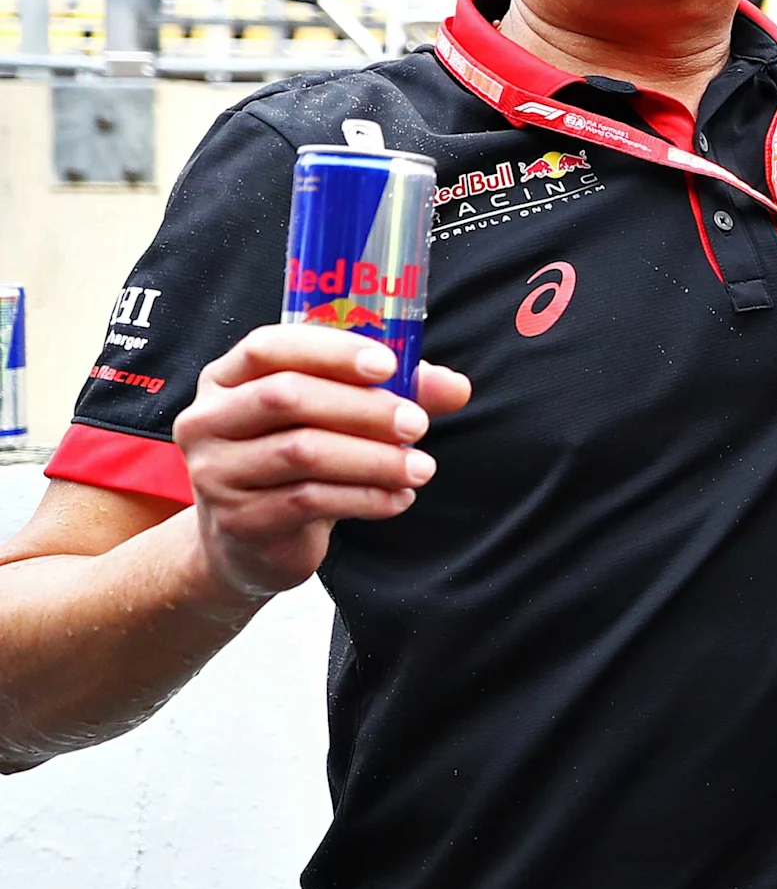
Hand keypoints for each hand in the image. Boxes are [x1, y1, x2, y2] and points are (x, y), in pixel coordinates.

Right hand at [173, 324, 471, 600]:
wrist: (250, 541)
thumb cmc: (298, 459)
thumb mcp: (334, 417)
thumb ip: (392, 392)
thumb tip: (456, 386)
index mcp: (227, 378)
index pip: (268, 347)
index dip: (330, 351)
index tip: (388, 365)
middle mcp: (208, 420)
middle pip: (286, 397)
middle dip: (362, 409)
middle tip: (418, 424)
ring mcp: (215, 473)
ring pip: (301, 453)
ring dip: (374, 459)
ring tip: (421, 468)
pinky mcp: (238, 520)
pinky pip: (309, 501)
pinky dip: (365, 497)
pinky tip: (399, 498)